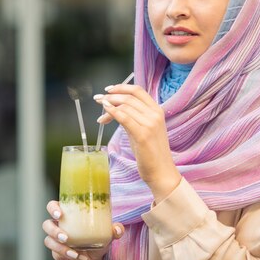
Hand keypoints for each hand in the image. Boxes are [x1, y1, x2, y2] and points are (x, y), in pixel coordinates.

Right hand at [42, 200, 123, 259]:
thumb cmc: (97, 240)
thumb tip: (118, 229)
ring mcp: (55, 240)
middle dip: (52, 228)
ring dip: (58, 244)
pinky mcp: (56, 252)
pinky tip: (77, 255)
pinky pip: (56, 252)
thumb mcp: (106, 234)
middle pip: (46, 223)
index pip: (53, 206)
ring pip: (48, 239)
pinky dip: (66, 253)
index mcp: (68, 215)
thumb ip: (114, 230)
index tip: (60, 213)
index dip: (53, 208)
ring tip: (70, 246)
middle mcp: (59, 226)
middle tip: (64, 235)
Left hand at [94, 83, 181, 202]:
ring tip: (100, 115)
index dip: (121, 87)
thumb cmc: (150, 152)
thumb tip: (113, 107)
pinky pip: (124, 118)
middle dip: (110, 96)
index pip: (138, 91)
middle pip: (129, 97)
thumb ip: (132, 116)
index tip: (108, 90)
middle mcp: (155, 115)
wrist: (161, 172)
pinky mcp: (143, 135)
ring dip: (108, 106)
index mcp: (157, 111)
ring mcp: (150, 124)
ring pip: (125, 106)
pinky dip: (112, 112)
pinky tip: (104, 114)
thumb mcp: (142, 129)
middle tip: (98, 99)